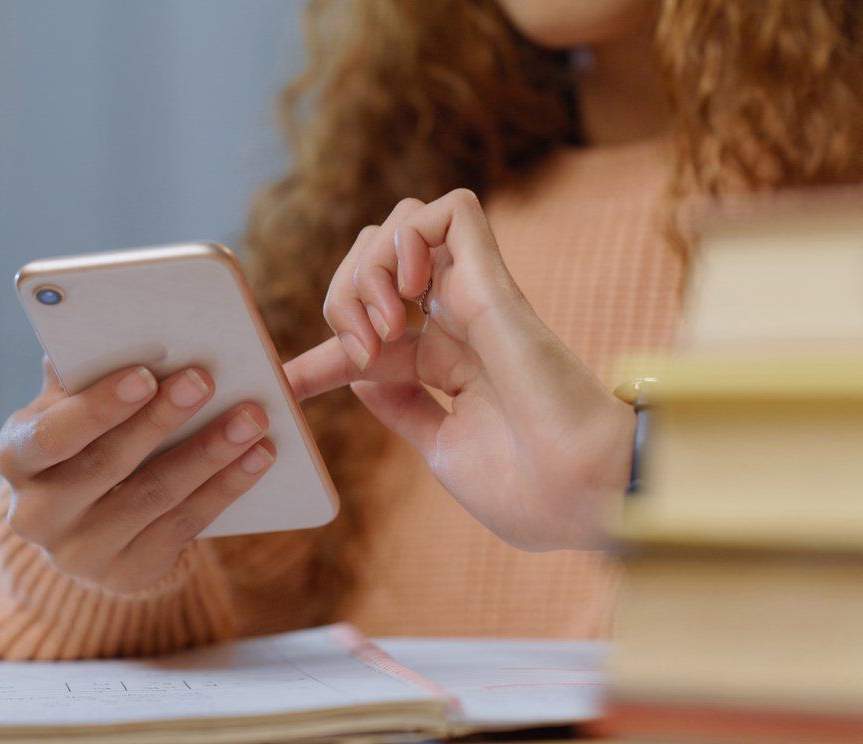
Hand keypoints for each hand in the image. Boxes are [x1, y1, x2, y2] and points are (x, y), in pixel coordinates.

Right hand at [0, 361, 274, 594]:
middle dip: (161, 421)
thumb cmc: (82, 437)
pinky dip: (225, 488)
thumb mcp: (70, 405)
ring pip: (153, 498)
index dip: (97, 407)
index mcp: (17, 456)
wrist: (80, 521)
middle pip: (106, 465)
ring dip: (209, 454)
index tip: (145, 374)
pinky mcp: (124, 574)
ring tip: (252, 417)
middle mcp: (36, 513)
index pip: (50, 435)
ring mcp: (79, 552)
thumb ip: (85, 369)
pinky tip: (258, 457)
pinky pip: (182, 528)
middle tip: (205, 380)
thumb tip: (124, 327)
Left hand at [286, 189, 634, 550]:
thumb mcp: (440, 447)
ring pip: (400, 224)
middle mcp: (459, 323)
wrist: (581, 496)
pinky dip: (409, 239)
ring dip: (366, 269)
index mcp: (448, 364)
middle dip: (339, 298)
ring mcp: (477, 299)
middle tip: (356, 351)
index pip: (367, 333)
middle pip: (371, 260)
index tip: (281, 382)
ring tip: (384, 329)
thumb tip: (358, 373)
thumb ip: (402, 405)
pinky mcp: (496, 280)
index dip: (318, 355)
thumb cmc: (527, 489)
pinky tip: (410, 292)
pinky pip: (450, 210)